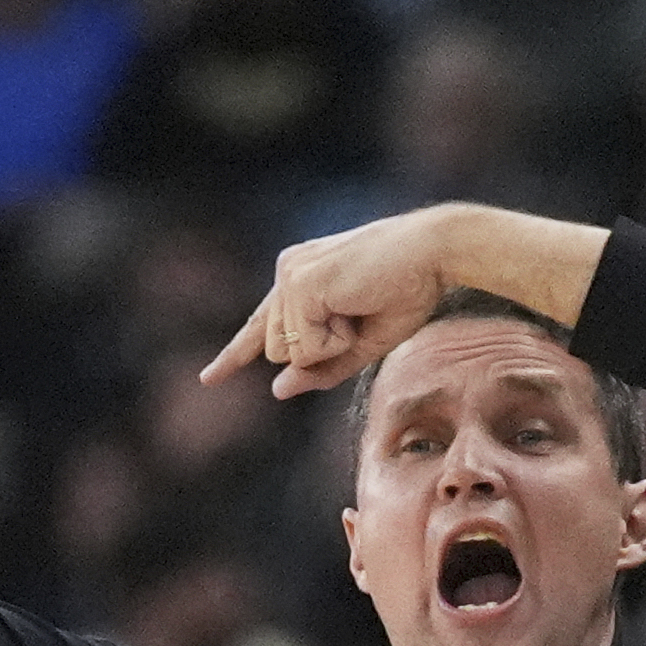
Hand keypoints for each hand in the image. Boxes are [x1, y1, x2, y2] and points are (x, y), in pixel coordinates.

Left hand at [200, 209, 453, 398]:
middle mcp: (288, 272)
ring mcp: (290, 275)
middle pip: (276, 352)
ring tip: (359, 309)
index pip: (261, 326)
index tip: (210, 378)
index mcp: (300, 279)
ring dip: (328, 346)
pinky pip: (304, 347)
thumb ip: (319, 369)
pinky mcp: (299, 283)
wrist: (434, 255)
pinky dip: (335, 342)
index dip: (235, 354)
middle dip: (320, 353)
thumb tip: (277, 390)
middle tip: (360, 318)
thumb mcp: (361, 344)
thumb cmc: (407, 292)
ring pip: (285, 353)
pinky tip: (355, 308)